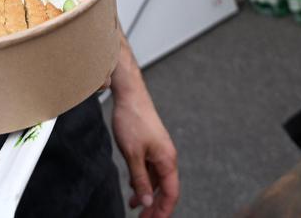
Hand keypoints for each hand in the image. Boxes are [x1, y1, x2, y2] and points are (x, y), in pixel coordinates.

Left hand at [112, 87, 178, 216]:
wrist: (129, 95)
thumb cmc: (132, 121)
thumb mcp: (133, 155)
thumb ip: (140, 179)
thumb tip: (148, 201)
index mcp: (167, 160)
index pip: (171, 193)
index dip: (163, 211)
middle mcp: (166, 157)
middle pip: (165, 189)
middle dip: (155, 206)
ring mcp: (158, 152)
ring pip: (156, 180)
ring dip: (146, 195)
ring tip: (134, 207)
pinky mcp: (150, 147)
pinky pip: (149, 170)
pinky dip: (142, 181)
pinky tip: (132, 188)